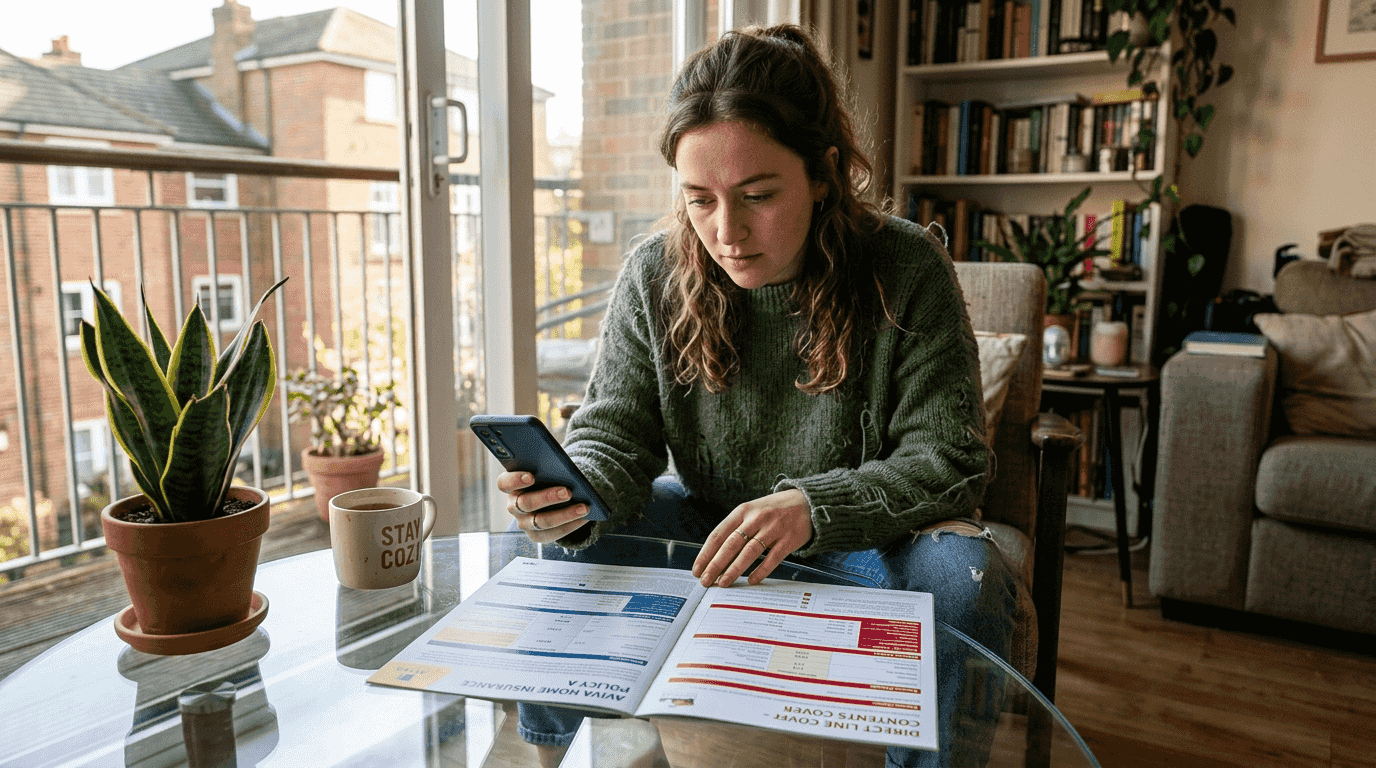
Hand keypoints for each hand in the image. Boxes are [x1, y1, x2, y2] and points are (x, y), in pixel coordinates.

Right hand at [499, 471, 591, 543]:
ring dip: (564, 514)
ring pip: (541, 522)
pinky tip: (585, 517)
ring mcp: (524, 523)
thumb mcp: (547, 471)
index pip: (504, 483)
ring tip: (584, 507)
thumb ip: (549, 469)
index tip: (532, 476)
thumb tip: (566, 472)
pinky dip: (571, 525)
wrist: (554, 498)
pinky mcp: (537, 536)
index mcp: (511, 485)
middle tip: (568, 491)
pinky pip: (554, 533)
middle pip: (525, 503)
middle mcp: (514, 506)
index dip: (515, 480)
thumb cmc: (549, 478)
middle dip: (547, 497)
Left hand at [692, 489, 812, 586]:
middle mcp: (756, 518)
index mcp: (743, 511)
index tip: (697, 569)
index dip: (706, 554)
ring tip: (723, 582)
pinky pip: (772, 558)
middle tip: (706, 581)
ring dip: (734, 569)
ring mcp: (773, 528)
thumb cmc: (773, 510)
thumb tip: (715, 557)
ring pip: (749, 552)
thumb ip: (736, 529)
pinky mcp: (789, 539)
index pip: (718, 534)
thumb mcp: (752, 511)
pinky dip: (761, 571)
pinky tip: (751, 581)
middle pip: (731, 544)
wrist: (807, 502)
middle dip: (716, 565)